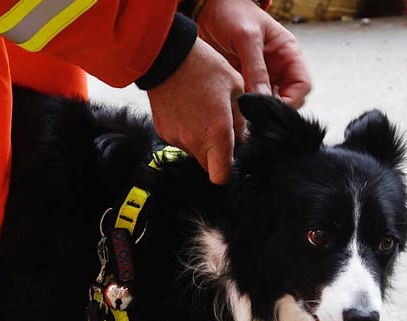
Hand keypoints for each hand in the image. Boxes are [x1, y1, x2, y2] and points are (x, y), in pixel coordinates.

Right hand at [146, 37, 244, 184]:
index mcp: (217, 132)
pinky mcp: (163, 131)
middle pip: (208, 165)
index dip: (228, 172)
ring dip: (202, 141)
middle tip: (222, 130)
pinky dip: (187, 131)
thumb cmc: (203, 67)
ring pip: (194, 152)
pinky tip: (189, 110)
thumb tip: (243, 135)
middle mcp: (194, 141)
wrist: (166, 56)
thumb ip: (242, 119)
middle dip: (218, 154)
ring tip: (204, 113)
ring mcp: (176, 138)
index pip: (221, 176)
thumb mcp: (236, 87)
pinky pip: (180, 140)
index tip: (232, 159)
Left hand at [195, 0, 311, 106]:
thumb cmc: (232, 12)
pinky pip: (250, 99)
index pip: (302, 85)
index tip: (272, 110)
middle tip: (255, 115)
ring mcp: (262, 74)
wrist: (209, 8)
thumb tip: (263, 97)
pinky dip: (245, 107)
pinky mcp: (244, 79)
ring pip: (269, 101)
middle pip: (288, 97)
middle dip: (275, 108)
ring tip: (244, 113)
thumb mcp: (246, 37)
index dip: (292, 100)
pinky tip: (234, 108)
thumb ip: (255, 67)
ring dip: (259, 110)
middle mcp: (278, 66)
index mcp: (288, 53)